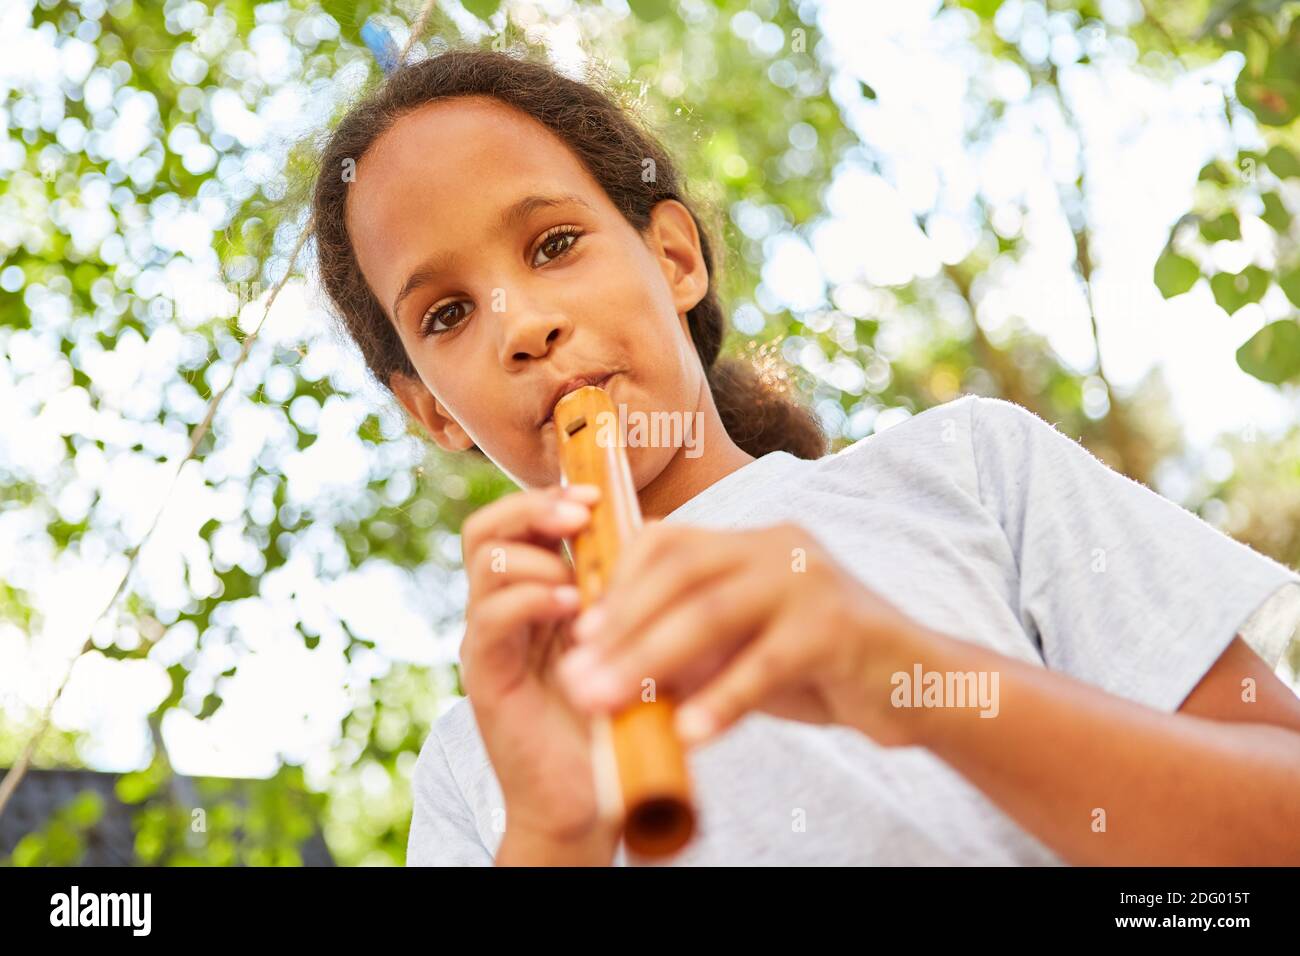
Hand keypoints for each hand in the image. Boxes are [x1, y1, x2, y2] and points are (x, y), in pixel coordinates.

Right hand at [456, 481, 618, 860]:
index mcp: (531, 593)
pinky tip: (570, 607)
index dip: (548, 495)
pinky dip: (528, 598)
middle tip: (580, 512)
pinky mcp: (485, 677)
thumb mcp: (627, 635)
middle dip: (533, 507)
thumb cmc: (616, 712)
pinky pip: (489, 618)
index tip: (595, 492)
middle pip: (486, 528)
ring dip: (535, 555)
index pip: (515, 521)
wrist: (592, 796)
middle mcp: (500, 609)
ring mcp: (488, 641)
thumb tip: (658, 528)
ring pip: (483, 562)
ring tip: (578, 578)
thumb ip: (625, 589)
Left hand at [555, 521, 930, 747]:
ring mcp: (811, 581)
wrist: (917, 685)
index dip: (618, 582)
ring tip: (607, 703)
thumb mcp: (744, 648)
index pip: (669, 540)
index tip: (580, 631)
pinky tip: (689, 733)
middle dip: (622, 628)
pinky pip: (768, 662)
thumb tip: (604, 666)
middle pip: (681, 574)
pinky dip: (724, 699)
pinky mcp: (840, 627)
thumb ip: (689, 647)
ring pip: (714, 612)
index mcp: (753, 543)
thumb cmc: (820, 667)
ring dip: (651, 660)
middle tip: (577, 677)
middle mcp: (779, 546)